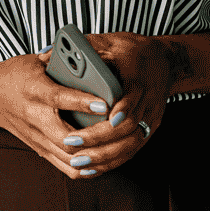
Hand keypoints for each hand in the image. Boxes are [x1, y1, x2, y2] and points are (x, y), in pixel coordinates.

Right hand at [0, 52, 122, 179]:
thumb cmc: (15, 75)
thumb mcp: (34, 60)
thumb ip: (60, 60)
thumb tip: (87, 56)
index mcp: (34, 90)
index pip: (60, 98)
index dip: (83, 102)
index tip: (104, 103)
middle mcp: (35, 117)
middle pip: (66, 138)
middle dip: (93, 137)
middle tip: (115, 129)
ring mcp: (37, 137)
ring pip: (68, 157)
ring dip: (93, 155)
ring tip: (112, 146)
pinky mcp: (40, 149)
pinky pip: (66, 167)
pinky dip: (85, 167)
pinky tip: (99, 159)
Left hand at [50, 33, 176, 176]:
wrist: (164, 62)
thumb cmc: (130, 50)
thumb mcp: (107, 42)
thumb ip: (79, 48)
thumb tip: (45, 54)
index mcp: (138, 77)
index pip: (134, 96)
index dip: (123, 109)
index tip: (107, 119)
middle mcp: (148, 100)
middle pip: (129, 127)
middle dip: (100, 138)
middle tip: (73, 142)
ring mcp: (151, 118)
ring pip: (131, 144)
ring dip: (105, 155)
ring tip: (78, 161)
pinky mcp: (148, 129)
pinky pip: (132, 150)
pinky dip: (113, 160)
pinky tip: (93, 167)